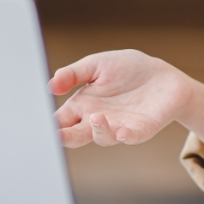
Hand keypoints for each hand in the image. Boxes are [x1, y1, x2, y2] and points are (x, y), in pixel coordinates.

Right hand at [50, 50, 192, 148]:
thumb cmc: (128, 70)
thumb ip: (74, 74)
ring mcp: (120, 126)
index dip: (49, 125)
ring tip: (97, 117)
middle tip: (56, 135)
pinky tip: (122, 131)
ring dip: (99, 130)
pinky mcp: (142, 128)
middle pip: (76, 136)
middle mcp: (99, 120)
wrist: (164, 75)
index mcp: (84, 106)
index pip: (61, 120)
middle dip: (65, 138)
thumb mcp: (98, 65)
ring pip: (103, 137)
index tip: (38, 125)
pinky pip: (132, 136)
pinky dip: (127, 136)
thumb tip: (51, 84)